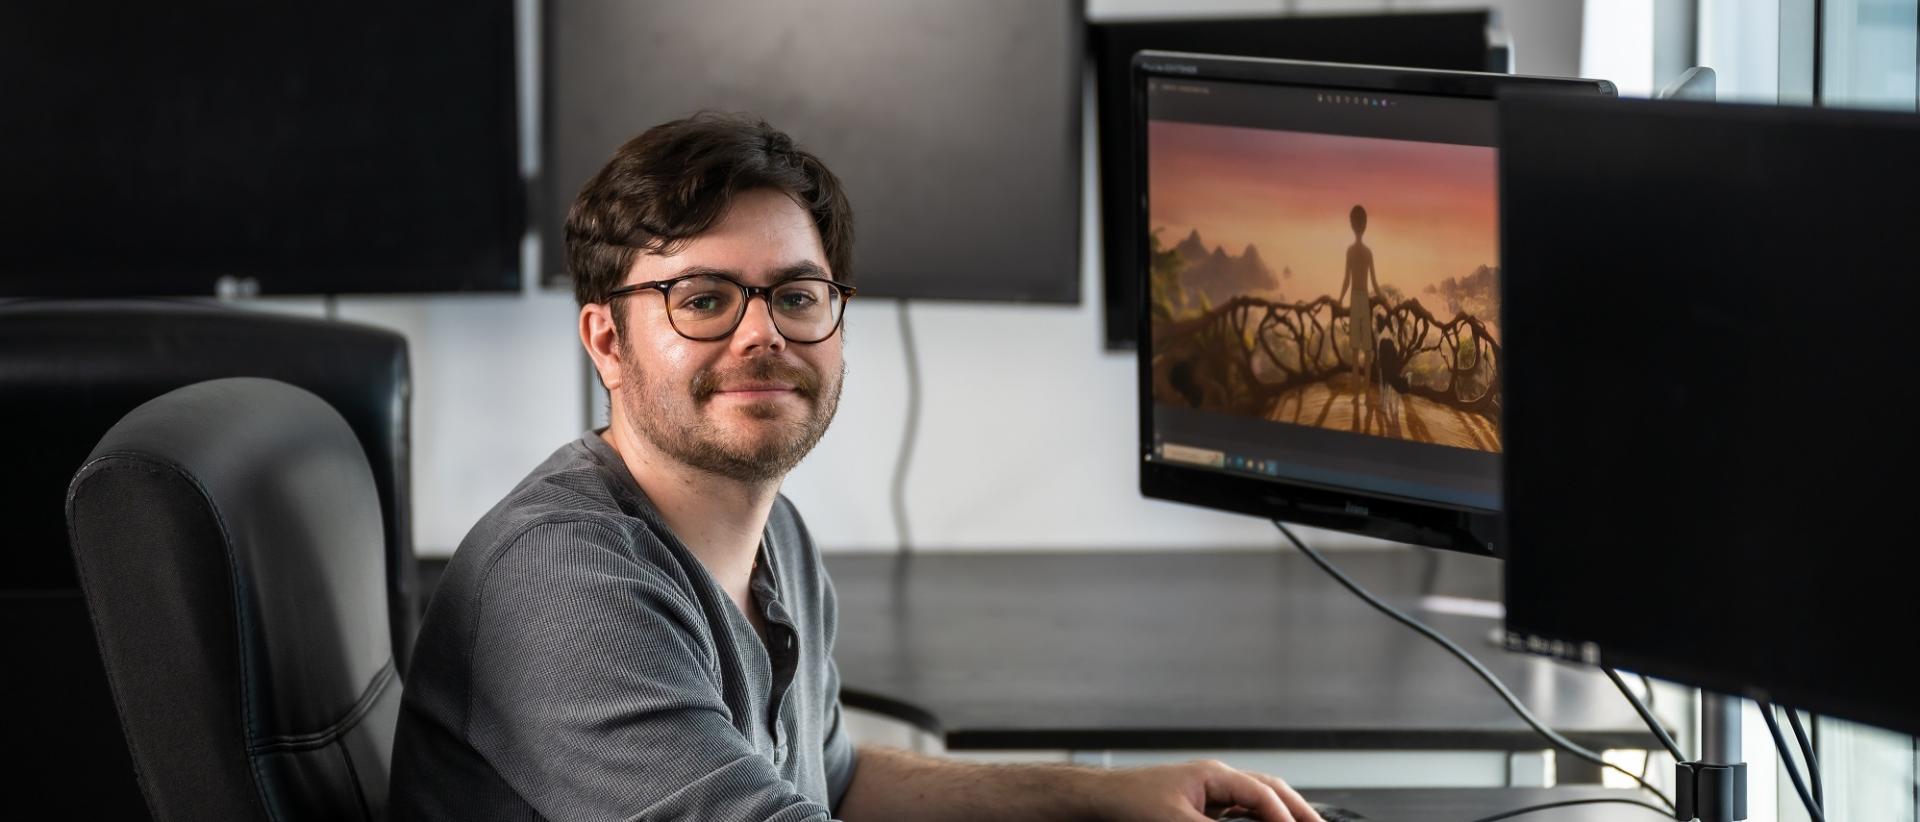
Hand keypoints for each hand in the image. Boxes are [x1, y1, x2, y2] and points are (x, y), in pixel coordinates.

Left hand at [1084, 759, 1322, 821]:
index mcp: (1213, 775)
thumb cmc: (1128, 802)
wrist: (1098, 799)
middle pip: (1270, 790)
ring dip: (1282, 814)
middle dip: (1298, 810)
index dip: (1284, 816)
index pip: (1262, 793)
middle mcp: (1216, 779)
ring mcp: (1210, 791)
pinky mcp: (1201, 806)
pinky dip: (1260, 820)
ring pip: (1259, 799)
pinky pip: (1241, 811)